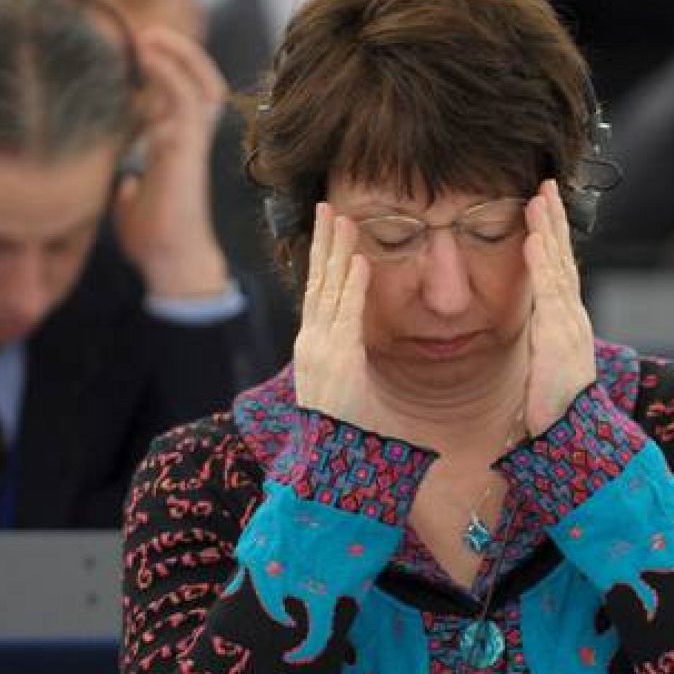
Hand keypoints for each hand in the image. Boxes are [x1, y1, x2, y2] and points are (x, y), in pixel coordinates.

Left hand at [114, 28, 229, 297]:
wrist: (170, 261)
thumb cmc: (153, 237)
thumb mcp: (134, 204)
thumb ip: (131, 188)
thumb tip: (122, 184)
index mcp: (177, 146)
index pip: (182, 95)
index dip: (167, 69)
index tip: (137, 50)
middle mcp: (189, 139)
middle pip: (203, 81)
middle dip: (183, 53)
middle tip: (148, 32)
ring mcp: (192, 142)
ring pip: (200, 84)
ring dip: (177, 54)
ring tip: (148, 35)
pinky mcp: (187, 148)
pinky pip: (186, 99)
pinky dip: (169, 72)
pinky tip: (147, 56)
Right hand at [294, 204, 383, 429]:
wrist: (328, 466)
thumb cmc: (344, 433)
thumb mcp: (349, 389)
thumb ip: (352, 364)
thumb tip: (361, 351)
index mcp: (313, 347)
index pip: (317, 293)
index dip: (322, 260)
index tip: (329, 230)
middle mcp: (312, 343)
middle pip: (317, 282)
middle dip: (323, 243)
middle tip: (326, 207)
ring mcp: (321, 350)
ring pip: (328, 290)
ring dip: (337, 253)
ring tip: (343, 219)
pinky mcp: (338, 360)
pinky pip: (346, 315)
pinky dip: (353, 287)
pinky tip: (359, 260)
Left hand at [523, 179, 596, 436]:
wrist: (571, 439)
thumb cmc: (551, 412)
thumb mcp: (540, 370)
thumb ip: (535, 347)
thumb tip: (523, 334)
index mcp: (565, 325)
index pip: (558, 271)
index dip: (552, 238)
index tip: (543, 208)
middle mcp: (571, 319)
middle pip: (563, 260)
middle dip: (554, 222)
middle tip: (545, 186)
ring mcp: (568, 325)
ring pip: (558, 268)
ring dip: (549, 231)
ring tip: (539, 200)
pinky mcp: (559, 336)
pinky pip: (550, 292)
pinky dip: (543, 263)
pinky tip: (535, 238)